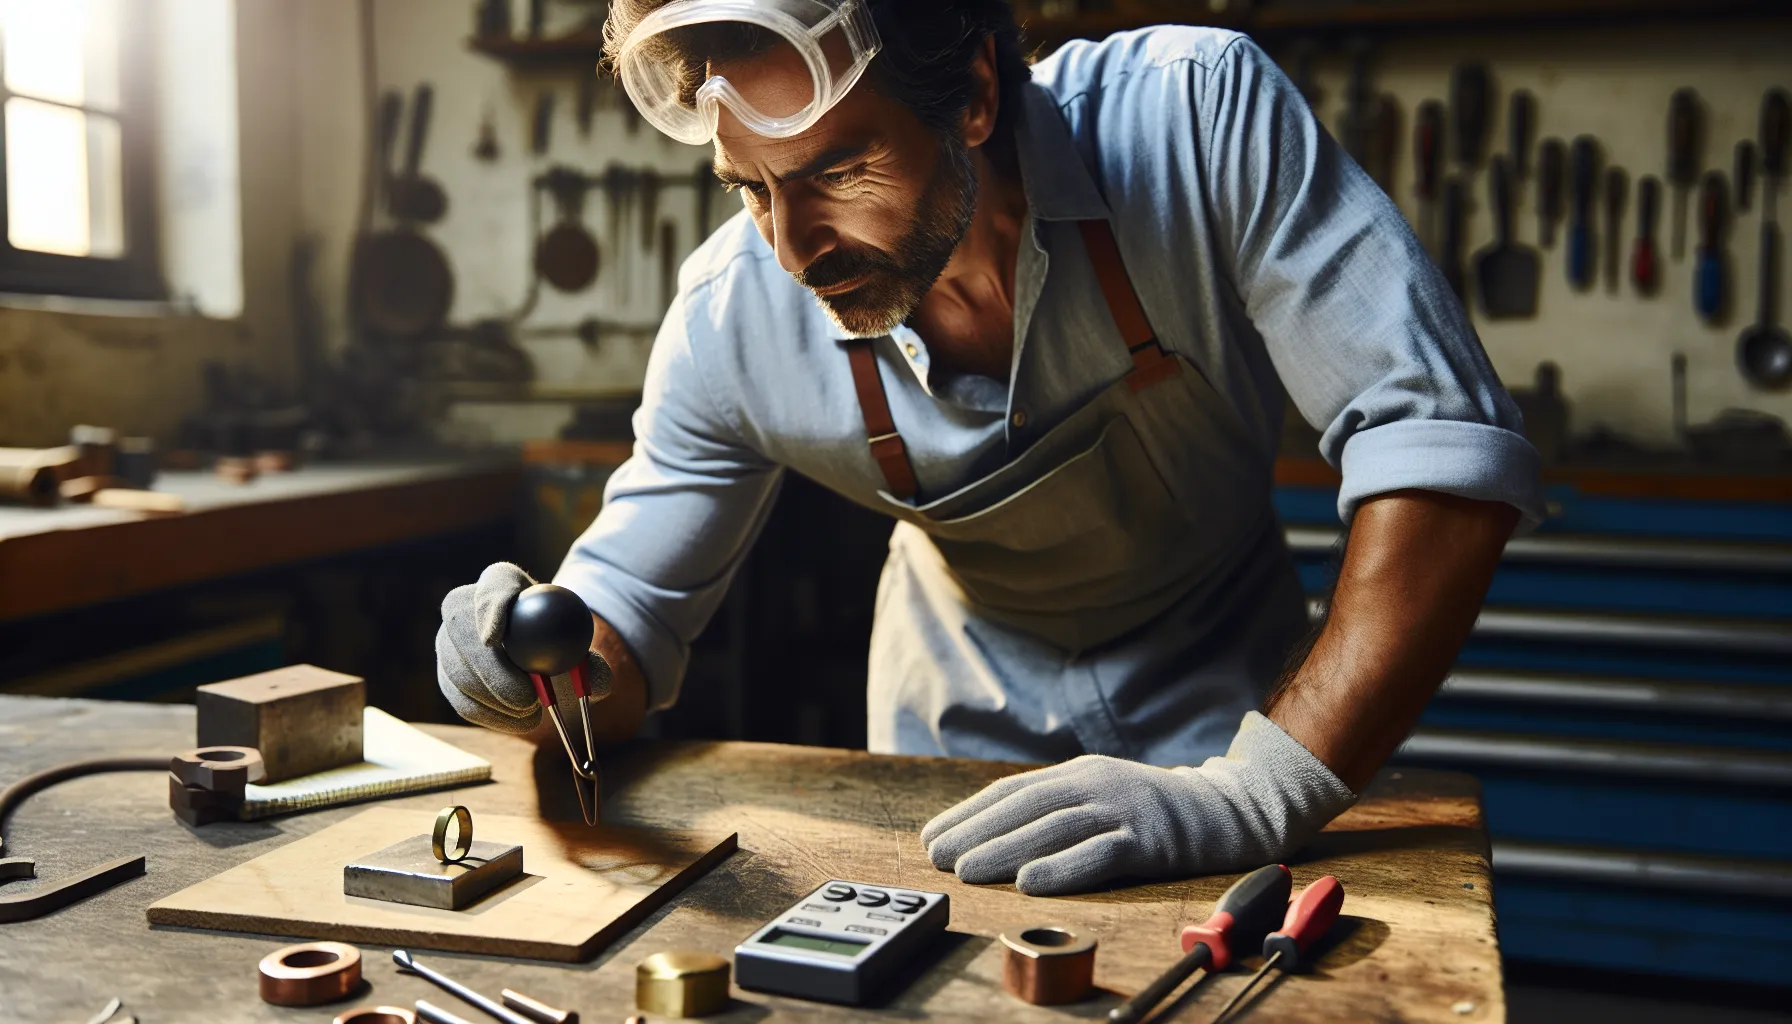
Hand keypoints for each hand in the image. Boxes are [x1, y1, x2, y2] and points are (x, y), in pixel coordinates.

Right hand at [435, 562, 610, 733]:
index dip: (490, 608)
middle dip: (489, 668)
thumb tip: (598, 681)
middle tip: (525, 698)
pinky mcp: (447, 676)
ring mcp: (448, 643)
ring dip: (493, 699)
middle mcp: (465, 607)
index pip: (493, 586)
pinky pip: (460, 699)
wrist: (542, 661)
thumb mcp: (582, 650)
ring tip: (531, 714)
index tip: (496, 639)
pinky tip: (518, 723)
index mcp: (502, 582)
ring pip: (456, 670)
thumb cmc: (562, 646)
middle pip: (460, 630)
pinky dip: (489, 716)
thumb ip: (592, 665)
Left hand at [919, 713, 1355, 895]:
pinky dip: (1063, 868)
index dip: (970, 813)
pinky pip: (1099, 853)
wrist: (1229, 810)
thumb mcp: (1102, 794)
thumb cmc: (1155, 810)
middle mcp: (1095, 784)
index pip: (1012, 791)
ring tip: (969, 869)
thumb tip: (999, 830)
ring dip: (1006, 849)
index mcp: (1078, 773)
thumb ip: (1058, 806)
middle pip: (1024, 809)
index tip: (935, 835)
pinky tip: (1032, 881)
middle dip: (976, 832)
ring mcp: (1122, 809)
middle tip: (938, 856)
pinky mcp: (1148, 839)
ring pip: (1053, 829)